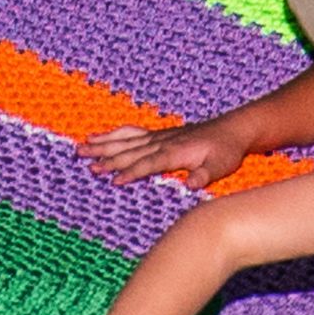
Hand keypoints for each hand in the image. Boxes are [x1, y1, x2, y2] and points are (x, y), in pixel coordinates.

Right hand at [79, 120, 249, 189]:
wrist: (233, 129)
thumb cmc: (227, 151)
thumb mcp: (221, 166)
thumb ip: (205, 175)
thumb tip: (191, 184)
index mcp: (175, 152)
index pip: (148, 163)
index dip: (131, 172)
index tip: (114, 180)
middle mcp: (163, 142)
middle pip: (130, 151)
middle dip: (108, 158)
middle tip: (86, 164)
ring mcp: (159, 136)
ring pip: (126, 140)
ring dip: (103, 144)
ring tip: (80, 148)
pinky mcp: (158, 134)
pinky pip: (131, 133)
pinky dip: (114, 135)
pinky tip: (98, 137)